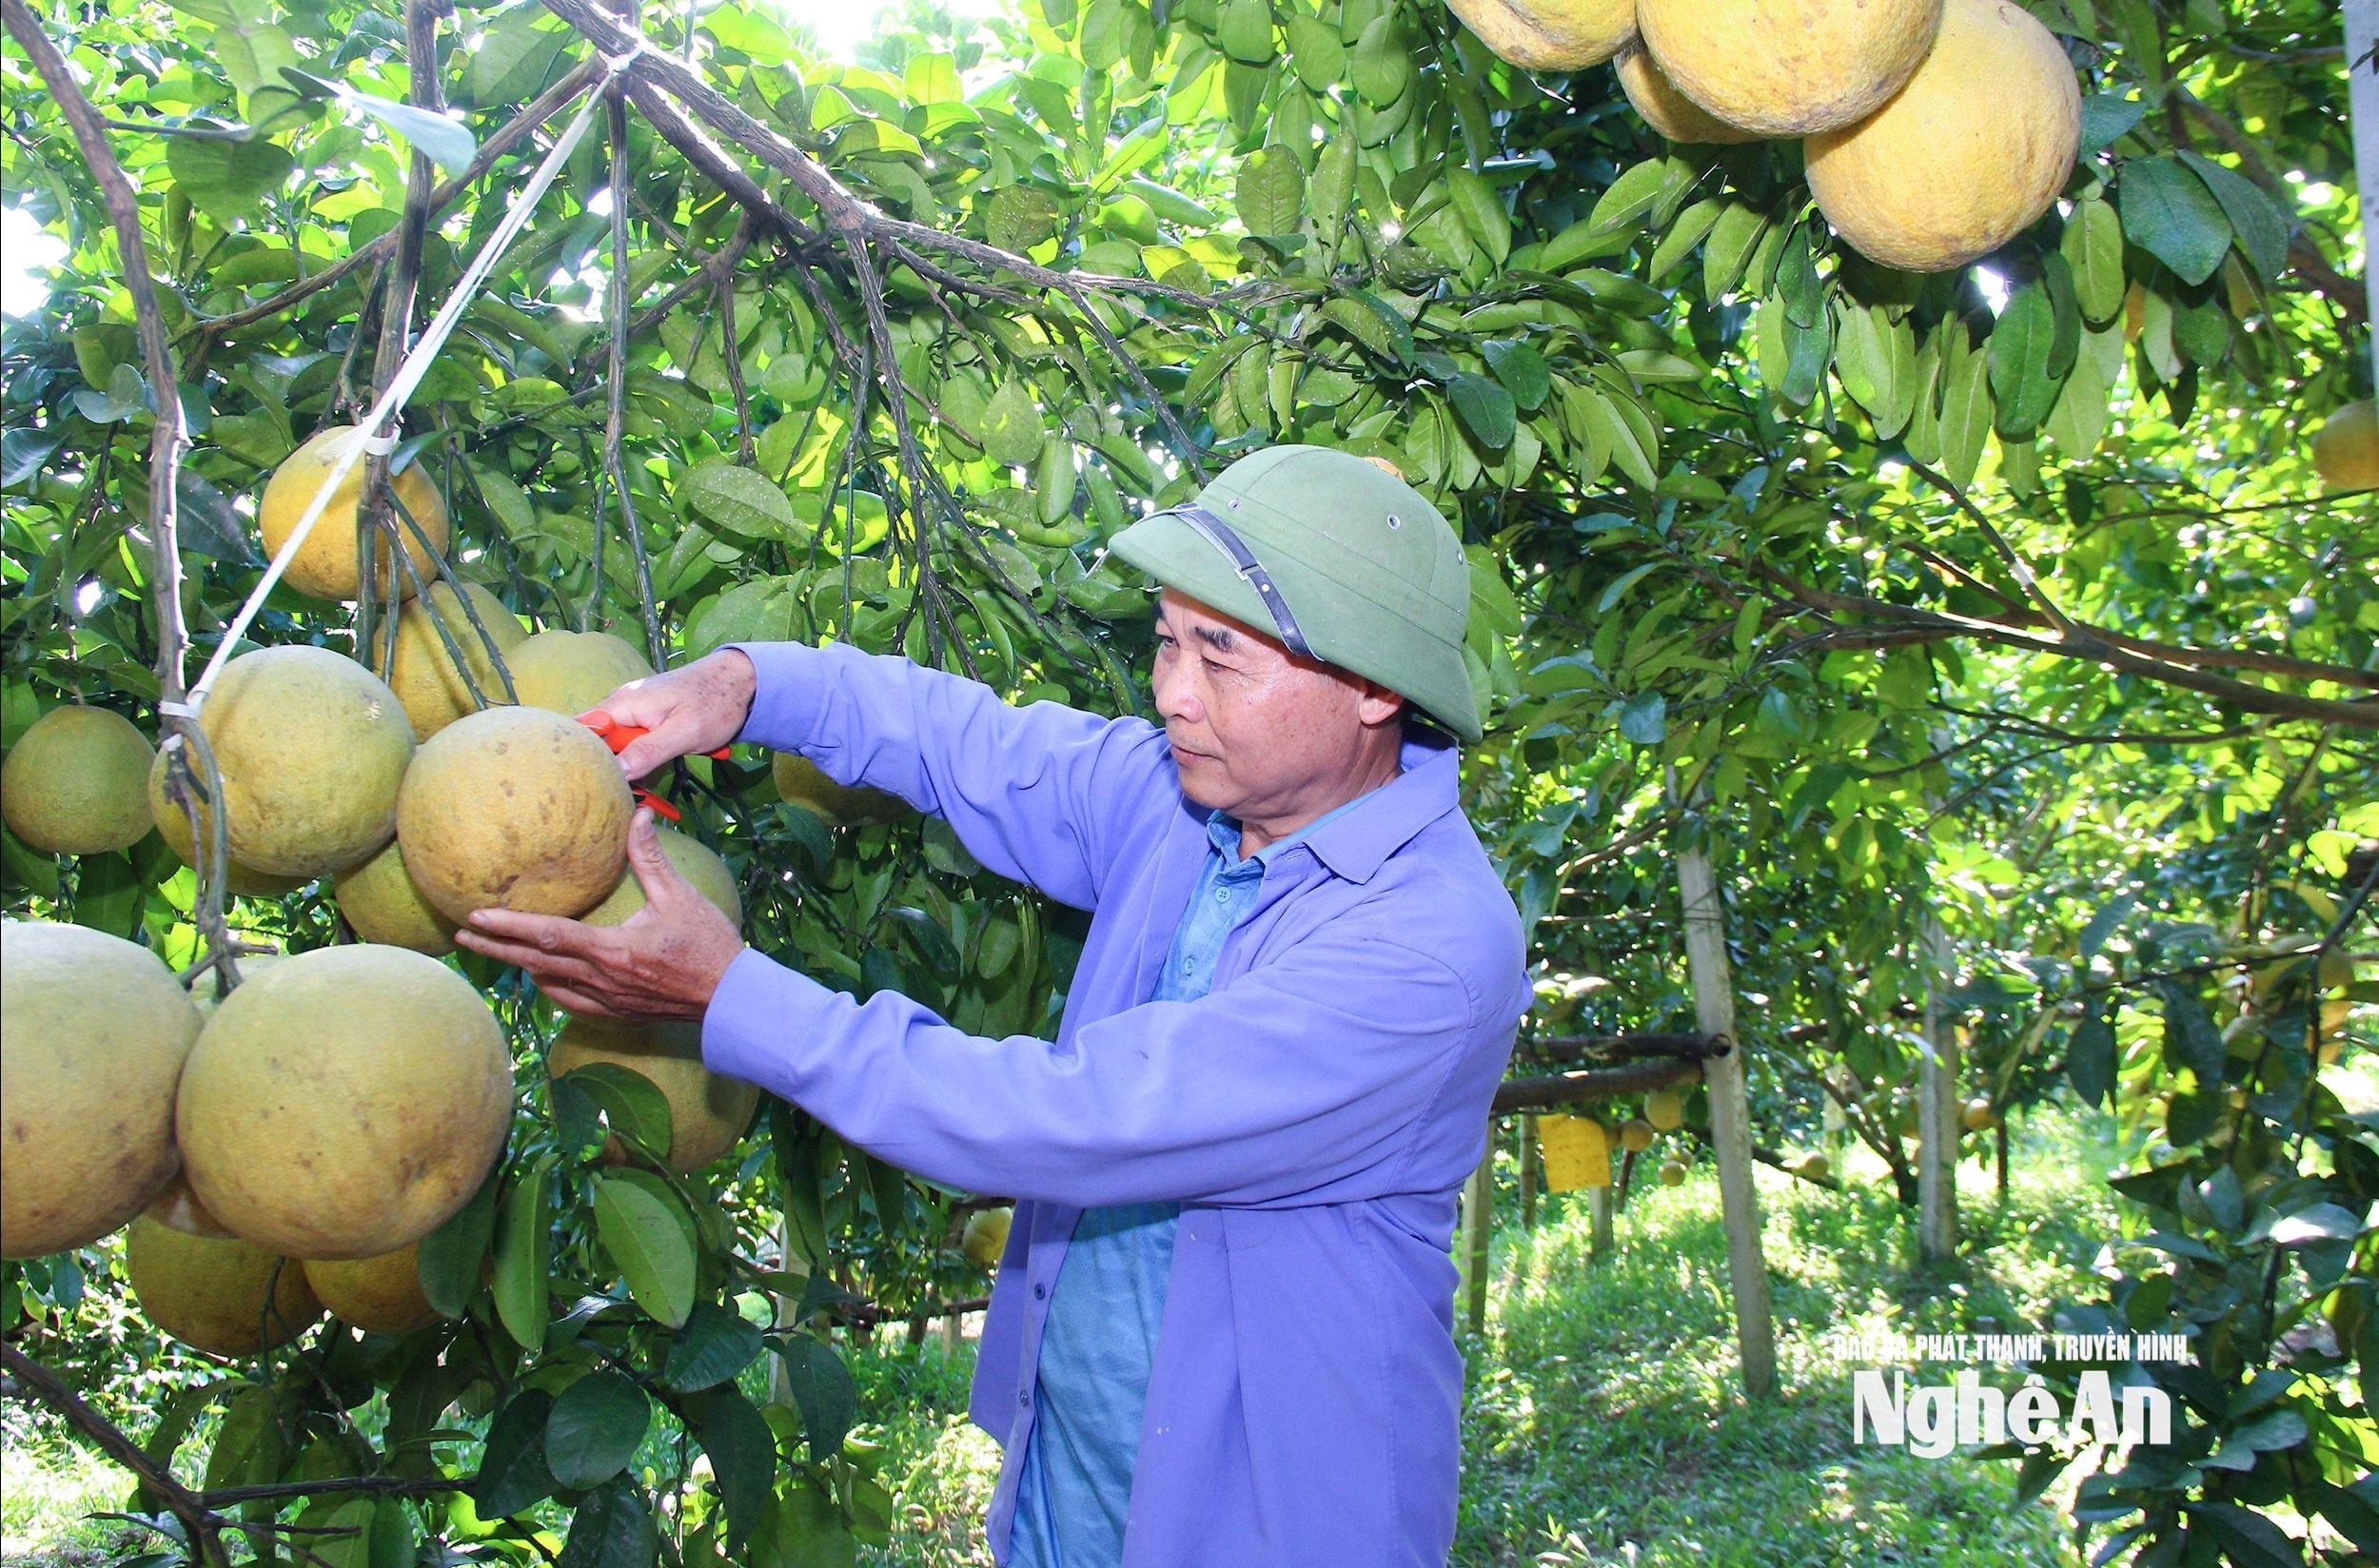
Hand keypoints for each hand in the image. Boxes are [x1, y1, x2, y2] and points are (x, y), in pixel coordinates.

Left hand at [455, 810, 747, 1020]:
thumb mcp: (680, 897)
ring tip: (495, 952)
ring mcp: (606, 999)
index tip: (475, 918)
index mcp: (611, 949)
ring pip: (548, 984)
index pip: (548, 936)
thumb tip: (639, 813)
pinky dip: (549, 987)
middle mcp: (600, 979)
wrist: (730, 1000)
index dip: (508, 927)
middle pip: (534, 963)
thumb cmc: (708, 946)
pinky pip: (570, 1002)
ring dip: (519, 967)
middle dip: (495, 950)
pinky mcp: (616, 1011)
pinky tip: (542, 977)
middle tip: (460, 938)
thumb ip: (651, 858)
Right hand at [579, 647, 757, 780]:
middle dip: (604, 769)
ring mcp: (632, 712)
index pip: (582, 732)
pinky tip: (649, 779)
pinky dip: (638, 761)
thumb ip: (648, 751)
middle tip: (618, 797)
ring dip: (624, 768)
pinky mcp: (645, 720)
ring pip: (614, 746)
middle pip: (595, 742)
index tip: (589, 787)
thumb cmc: (715, 704)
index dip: (581, 758)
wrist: (740, 682)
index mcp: (622, 704)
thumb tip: (616, 772)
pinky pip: (630, 744)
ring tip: (634, 793)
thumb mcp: (684, 732)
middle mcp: (620, 705)